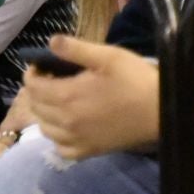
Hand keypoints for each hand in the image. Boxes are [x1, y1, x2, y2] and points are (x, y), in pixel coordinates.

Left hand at [17, 35, 159, 160]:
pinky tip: (67, 126)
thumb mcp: (107, 56)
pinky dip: (57, 137)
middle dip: (37, 91)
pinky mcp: (90, 151)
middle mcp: (66, 122)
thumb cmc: (135, 80)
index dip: (32, 73)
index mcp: (67, 96)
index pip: (33, 87)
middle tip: (51, 78)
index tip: (41, 65)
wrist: (161, 111)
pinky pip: (61, 148)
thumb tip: (50, 42)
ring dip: (44, 113)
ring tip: (58, 100)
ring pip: (45, 129)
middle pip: (36, 107)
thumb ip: (75, 49)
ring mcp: (77, 140)